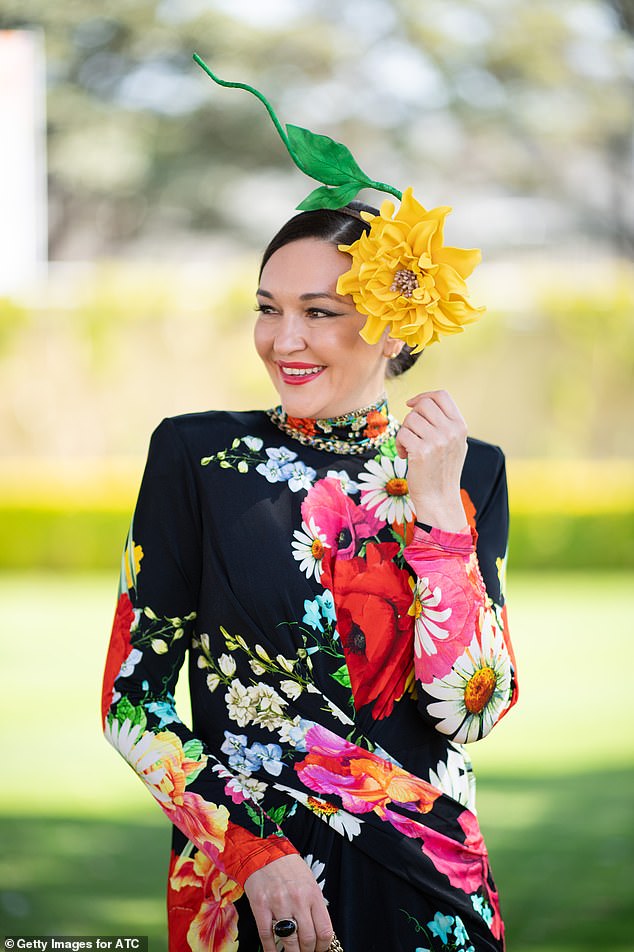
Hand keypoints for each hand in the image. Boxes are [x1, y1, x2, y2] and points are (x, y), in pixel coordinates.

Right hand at [244, 853, 333, 951]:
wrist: (263, 851)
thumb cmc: (288, 866)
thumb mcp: (308, 881)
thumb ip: (313, 905)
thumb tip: (318, 932)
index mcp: (312, 894)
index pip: (324, 930)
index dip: (323, 946)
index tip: (320, 949)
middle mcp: (297, 899)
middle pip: (308, 939)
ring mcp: (278, 904)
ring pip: (289, 941)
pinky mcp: (260, 906)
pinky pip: (267, 936)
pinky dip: (271, 950)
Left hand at [395, 389, 467, 531]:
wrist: (439, 499)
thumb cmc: (442, 471)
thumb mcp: (454, 443)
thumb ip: (445, 423)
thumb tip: (424, 401)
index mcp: (460, 426)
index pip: (442, 395)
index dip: (424, 396)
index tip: (412, 405)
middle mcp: (451, 431)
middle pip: (423, 404)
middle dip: (412, 416)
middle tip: (411, 433)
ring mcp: (437, 441)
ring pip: (410, 419)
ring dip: (405, 432)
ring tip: (409, 448)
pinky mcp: (422, 451)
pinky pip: (401, 434)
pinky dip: (399, 444)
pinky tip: (406, 456)